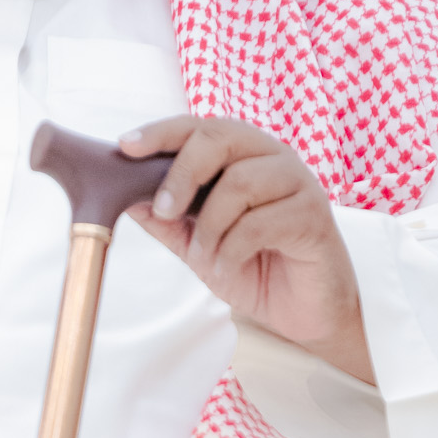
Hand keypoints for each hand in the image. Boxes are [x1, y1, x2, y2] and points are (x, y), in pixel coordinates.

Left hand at [120, 117, 374, 383]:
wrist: (301, 312)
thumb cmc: (254, 266)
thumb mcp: (197, 243)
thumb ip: (166, 220)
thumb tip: (123, 196)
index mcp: (244, 153)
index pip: (200, 126)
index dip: (162, 132)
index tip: (126, 146)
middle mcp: (273, 157)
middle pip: (221, 137)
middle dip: (182, 173)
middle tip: (163, 211)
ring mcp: (298, 183)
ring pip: (240, 182)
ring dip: (209, 226)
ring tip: (202, 256)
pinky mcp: (314, 215)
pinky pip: (260, 222)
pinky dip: (232, 249)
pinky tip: (226, 267)